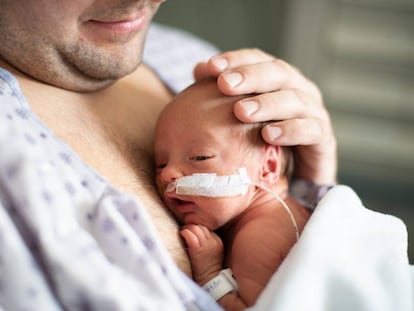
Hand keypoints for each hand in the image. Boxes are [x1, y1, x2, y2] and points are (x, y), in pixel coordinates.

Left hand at [180, 224, 223, 284]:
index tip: (191, 234)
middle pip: (200, 227)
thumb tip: (192, 233)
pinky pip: (189, 234)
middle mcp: (213, 241)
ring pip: (194, 228)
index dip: (197, 230)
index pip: (206, 228)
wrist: (210, 281)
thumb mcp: (211, 253)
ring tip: (182, 234)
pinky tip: (181, 236)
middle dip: (191, 227)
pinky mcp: (197, 249)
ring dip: (186, 229)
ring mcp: (206, 244)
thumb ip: (205, 242)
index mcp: (217, 241)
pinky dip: (183, 233)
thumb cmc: (206, 269)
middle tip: (184, 232)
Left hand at [194, 48, 336, 183]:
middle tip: (225, 85)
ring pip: (295, 99)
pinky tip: (268, 134)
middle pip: (279, 73)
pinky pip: (311, 130)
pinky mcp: (324, 139)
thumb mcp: (242, 116)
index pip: (258, 59)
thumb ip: (224, 94)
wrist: (297, 176)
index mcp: (279, 80)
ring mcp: (314, 112)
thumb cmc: (264, 141)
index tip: (210, 68)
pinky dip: (291, 130)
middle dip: (251, 77)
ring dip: (267, 103)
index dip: (235, 60)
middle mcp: (299, 89)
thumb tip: (199, 70)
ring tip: (241, 112)